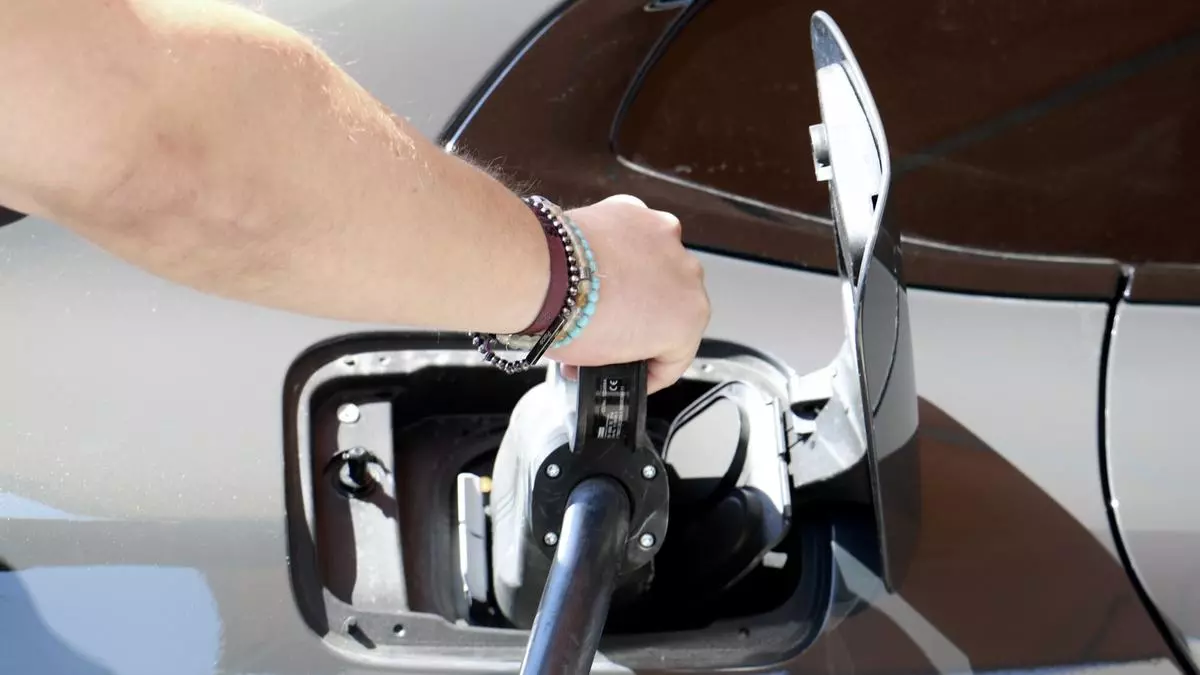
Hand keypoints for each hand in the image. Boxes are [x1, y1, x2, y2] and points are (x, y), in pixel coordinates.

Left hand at [550, 194, 709, 392]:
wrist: (540, 276)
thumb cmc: (570, 318)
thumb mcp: (604, 360)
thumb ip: (627, 352)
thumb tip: (615, 346)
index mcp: (688, 318)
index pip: (676, 355)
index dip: (650, 370)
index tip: (635, 369)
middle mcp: (687, 274)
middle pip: (671, 304)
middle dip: (645, 319)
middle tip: (612, 331)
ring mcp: (664, 238)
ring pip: (657, 265)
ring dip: (636, 279)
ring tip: (599, 293)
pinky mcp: (635, 211)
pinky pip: (634, 235)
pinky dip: (619, 247)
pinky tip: (594, 262)